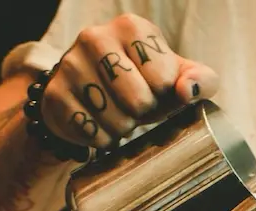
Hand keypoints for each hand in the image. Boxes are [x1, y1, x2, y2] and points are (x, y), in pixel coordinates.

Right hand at [40, 14, 220, 148]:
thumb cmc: (143, 81)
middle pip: (138, 99)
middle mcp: (95, 37)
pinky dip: (102, 139)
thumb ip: (200, 80)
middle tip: (136, 105)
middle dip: (143, 112)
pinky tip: (100, 124)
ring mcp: (70, 65)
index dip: (165, 94)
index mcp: (131, 27)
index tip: (156, 89)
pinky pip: (91, 133)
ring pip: (114, 119)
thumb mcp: (177, 76)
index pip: (165, 78)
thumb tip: (188, 90)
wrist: (91, 93)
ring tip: (119, 115)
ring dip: (123, 128)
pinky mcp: (55, 94)